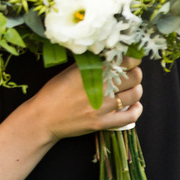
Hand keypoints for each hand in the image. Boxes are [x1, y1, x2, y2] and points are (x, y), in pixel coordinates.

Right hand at [29, 61, 144, 141]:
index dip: (133, 58)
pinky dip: (136, 110)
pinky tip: (134, 105)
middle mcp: (99, 88)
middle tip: (131, 73)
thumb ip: (90, 64)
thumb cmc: (53, 93)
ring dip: (137, 90)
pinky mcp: (102, 123)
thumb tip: (109, 56)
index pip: (124, 60)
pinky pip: (130, 117)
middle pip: (134, 76)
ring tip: (132, 88)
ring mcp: (102, 107)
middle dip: (136, 73)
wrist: (42, 118)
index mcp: (91, 72)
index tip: (132, 58)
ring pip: (134, 95)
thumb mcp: (69, 72)